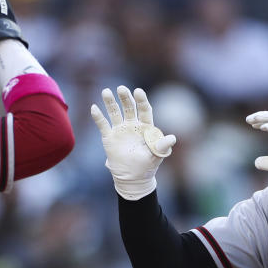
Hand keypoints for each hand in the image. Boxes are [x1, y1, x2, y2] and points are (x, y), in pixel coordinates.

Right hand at [90, 86, 176, 200]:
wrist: (132, 178)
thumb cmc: (147, 166)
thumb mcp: (156, 156)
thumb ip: (162, 145)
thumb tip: (172, 138)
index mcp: (146, 127)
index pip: (144, 110)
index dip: (141, 100)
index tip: (138, 91)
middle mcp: (133, 125)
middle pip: (129, 108)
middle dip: (125, 98)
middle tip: (121, 89)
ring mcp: (120, 130)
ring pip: (115, 113)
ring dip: (110, 102)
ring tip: (106, 92)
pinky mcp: (109, 137)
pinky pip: (103, 125)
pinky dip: (98, 117)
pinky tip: (94, 108)